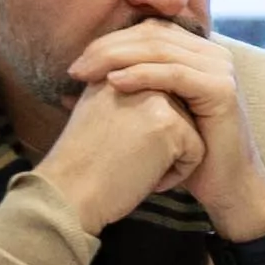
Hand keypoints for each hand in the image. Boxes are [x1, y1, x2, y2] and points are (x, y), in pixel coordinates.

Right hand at [33, 72, 206, 234]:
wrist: (68, 194)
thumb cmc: (80, 165)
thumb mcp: (93, 114)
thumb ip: (120, 97)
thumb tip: (155, 102)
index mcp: (114, 71)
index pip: (157, 96)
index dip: (148, 131)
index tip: (122, 150)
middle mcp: (136, 77)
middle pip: (176, 111)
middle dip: (161, 142)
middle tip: (124, 159)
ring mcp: (156, 99)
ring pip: (189, 130)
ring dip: (170, 157)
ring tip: (133, 166)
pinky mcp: (172, 125)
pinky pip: (196, 151)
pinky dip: (177, 173)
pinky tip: (146, 178)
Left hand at [71, 21, 264, 239]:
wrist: (223, 185)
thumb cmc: (183, 152)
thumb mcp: (154, 109)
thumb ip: (131, 82)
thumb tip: (80, 71)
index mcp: (198, 52)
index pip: (148, 31)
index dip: (110, 41)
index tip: (78, 63)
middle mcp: (213, 54)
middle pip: (151, 35)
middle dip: (107, 48)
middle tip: (75, 68)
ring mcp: (221, 69)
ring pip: (159, 50)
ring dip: (116, 58)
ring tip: (86, 74)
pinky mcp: (221, 88)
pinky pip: (174, 73)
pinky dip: (141, 75)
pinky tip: (114, 82)